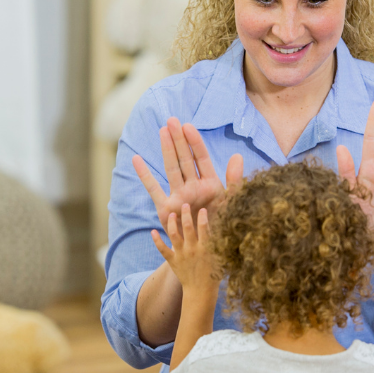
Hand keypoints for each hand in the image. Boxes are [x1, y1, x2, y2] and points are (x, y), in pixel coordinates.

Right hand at [134, 118, 243, 232]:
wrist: (209, 251)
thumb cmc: (223, 228)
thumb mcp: (232, 204)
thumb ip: (235, 180)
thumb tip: (237, 156)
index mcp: (210, 184)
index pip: (201, 158)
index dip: (195, 142)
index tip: (188, 126)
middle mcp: (193, 187)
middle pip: (184, 158)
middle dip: (179, 139)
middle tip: (172, 120)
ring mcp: (178, 196)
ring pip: (172, 168)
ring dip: (167, 149)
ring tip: (162, 130)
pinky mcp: (166, 208)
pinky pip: (154, 189)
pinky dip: (145, 175)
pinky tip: (136, 159)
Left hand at [152, 204, 219, 296]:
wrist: (201, 292)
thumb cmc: (214, 276)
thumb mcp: (221, 259)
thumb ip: (220, 245)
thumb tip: (225, 231)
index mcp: (205, 248)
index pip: (204, 227)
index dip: (202, 217)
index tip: (202, 209)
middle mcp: (192, 249)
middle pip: (187, 227)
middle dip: (185, 214)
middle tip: (184, 205)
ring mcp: (181, 254)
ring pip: (174, 235)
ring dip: (172, 223)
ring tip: (171, 214)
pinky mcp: (172, 261)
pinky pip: (162, 249)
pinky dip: (157, 240)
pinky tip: (153, 231)